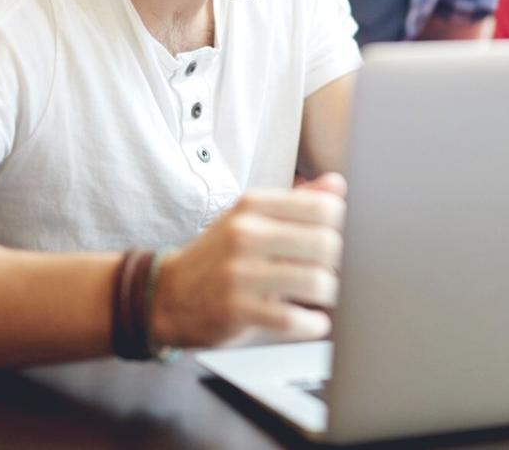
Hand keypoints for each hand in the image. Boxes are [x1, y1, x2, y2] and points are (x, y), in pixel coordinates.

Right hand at [148, 173, 346, 348]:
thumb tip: (338, 185)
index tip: (344, 241)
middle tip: (340, 274)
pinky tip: (314, 322)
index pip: (323, 207)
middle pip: (325, 243)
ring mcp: (239, 272)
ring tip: (327, 298)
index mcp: (253, 205)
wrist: (165, 295)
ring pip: (314, 281)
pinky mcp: (235, 309)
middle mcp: (245, 234)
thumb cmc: (218, 255)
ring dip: (331, 295)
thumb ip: (297, 202)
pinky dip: (312, 324)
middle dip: (342, 264)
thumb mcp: (250, 218)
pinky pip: (291, 319)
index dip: (344, 227)